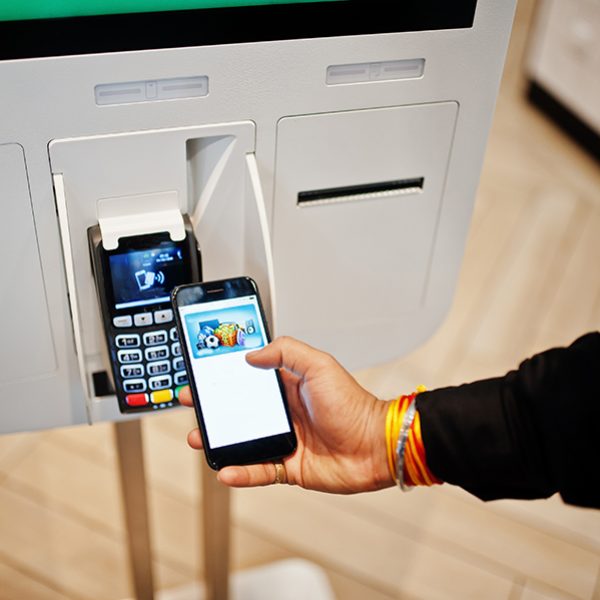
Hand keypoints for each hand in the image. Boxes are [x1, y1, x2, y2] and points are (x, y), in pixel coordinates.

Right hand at [180, 336, 393, 493]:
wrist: (375, 446)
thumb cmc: (353, 405)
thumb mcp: (320, 365)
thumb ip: (286, 352)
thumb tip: (252, 354)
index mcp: (289, 385)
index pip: (250, 377)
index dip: (226, 375)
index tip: (205, 372)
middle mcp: (284, 412)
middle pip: (240, 409)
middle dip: (215, 407)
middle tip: (194, 403)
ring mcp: (285, 440)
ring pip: (243, 441)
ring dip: (220, 441)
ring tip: (200, 438)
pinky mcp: (289, 466)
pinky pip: (258, 470)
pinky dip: (241, 472)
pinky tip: (226, 470)